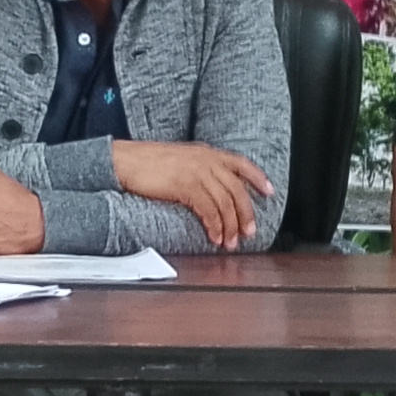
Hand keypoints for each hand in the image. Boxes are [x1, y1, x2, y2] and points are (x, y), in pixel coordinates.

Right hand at [109, 141, 272, 247]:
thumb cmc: (148, 162)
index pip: (241, 163)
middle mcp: (206, 160)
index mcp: (207, 153)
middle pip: (237, 189)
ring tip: (231, 242)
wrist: (126, 161)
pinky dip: (215, 226)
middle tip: (249, 232)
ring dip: (230, 226)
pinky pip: (208, 209)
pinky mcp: (185, 185)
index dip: (258, 178)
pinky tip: (215, 237)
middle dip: (246, 213)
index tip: (269, 192)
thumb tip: (213, 189)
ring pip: (225, 202)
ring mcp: (197, 172)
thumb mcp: (181, 160)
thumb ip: (200, 169)